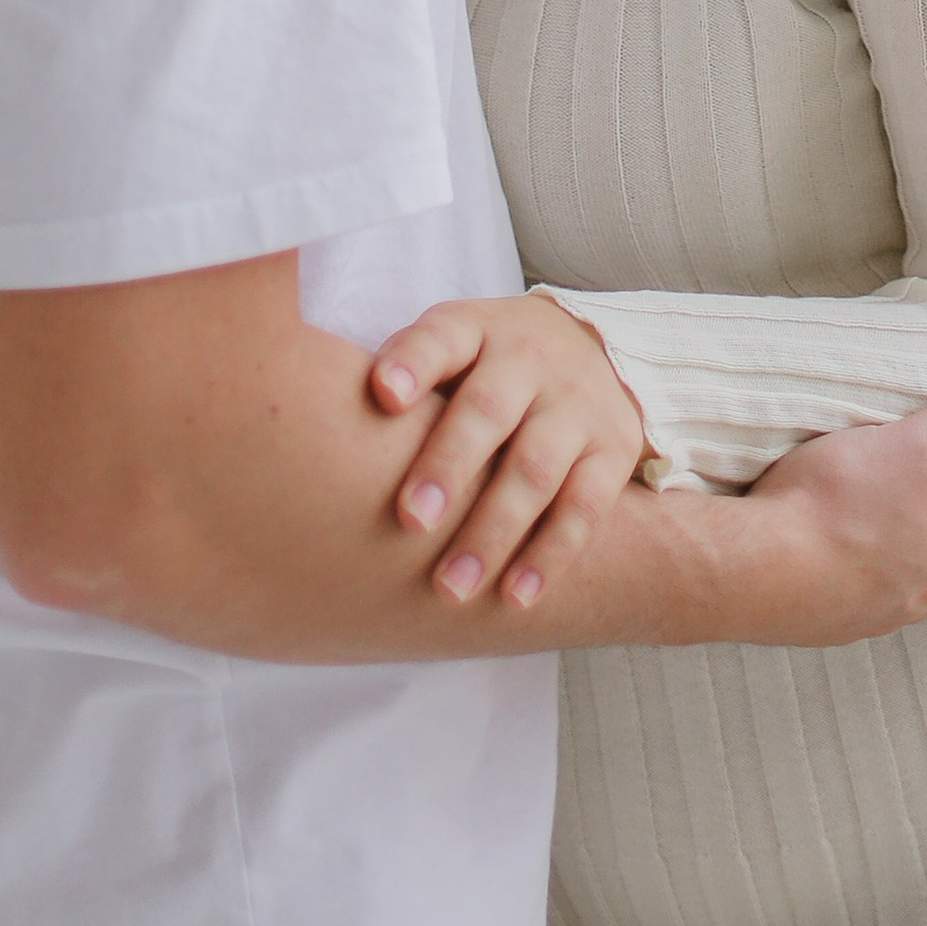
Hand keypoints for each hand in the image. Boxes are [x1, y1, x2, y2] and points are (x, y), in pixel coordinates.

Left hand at [370, 292, 649, 609]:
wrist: (597, 353)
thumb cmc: (489, 367)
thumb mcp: (451, 348)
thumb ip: (401, 376)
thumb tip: (313, 424)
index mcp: (476, 329)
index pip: (440, 337)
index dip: (411, 363)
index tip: (381, 394)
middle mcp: (530, 359)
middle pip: (487, 410)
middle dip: (448, 467)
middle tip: (409, 521)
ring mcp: (576, 404)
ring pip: (535, 469)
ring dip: (492, 531)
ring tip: (451, 586)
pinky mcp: (613, 448)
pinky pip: (584, 506)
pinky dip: (550, 555)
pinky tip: (516, 596)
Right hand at [737, 358, 926, 644]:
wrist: (741, 570)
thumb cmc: (836, 512)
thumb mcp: (917, 450)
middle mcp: (906, 603)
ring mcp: (852, 615)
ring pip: (890, 581)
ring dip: (890, 548)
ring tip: (875, 500)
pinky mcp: (805, 614)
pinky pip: (835, 587)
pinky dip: (837, 558)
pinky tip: (815, 526)